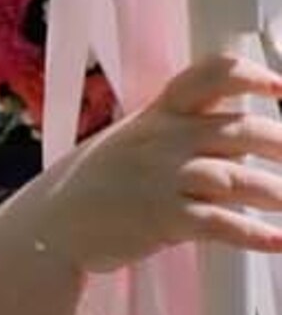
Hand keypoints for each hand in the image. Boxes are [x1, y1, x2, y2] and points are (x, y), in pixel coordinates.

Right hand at [37, 49, 281, 274]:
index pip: (208, 77)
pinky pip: (219, 223)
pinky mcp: (163, 218)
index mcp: (158, 114)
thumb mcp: (133, 138)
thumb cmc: (99, 181)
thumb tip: (234, 123)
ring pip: (237, 178)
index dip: (249, 75)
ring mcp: (163, 178)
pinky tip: (277, 239)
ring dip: (276, 192)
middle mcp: (164, 140)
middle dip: (280, 142)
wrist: (54, 222)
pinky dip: (253, 234)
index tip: (279, 85)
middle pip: (239, 130)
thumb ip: (179, 126)